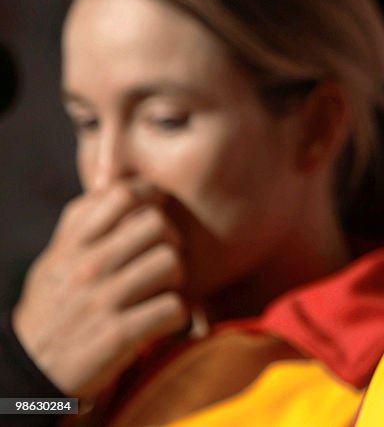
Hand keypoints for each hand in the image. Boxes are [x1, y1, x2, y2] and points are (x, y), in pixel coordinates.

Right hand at [12, 182, 188, 396]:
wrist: (29, 373)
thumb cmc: (52, 312)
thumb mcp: (54, 264)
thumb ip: (82, 228)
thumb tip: (113, 187)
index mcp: (71, 247)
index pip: (120, 196)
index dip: (150, 195)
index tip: (158, 209)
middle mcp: (86, 268)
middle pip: (156, 225)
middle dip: (171, 241)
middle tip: (164, 258)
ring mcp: (102, 300)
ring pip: (170, 263)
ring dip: (176, 279)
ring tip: (163, 291)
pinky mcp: (119, 334)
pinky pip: (173, 307)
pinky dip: (176, 315)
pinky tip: (162, 320)